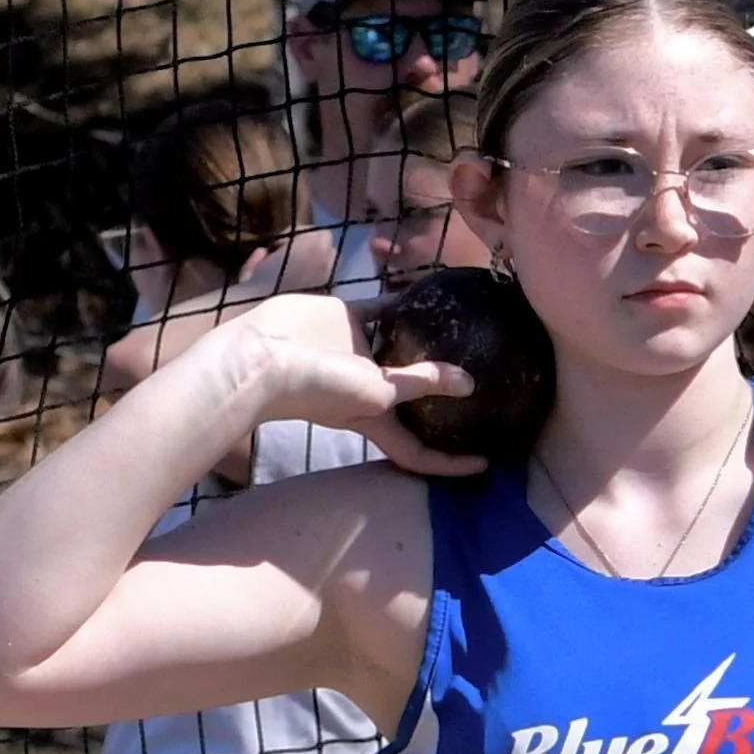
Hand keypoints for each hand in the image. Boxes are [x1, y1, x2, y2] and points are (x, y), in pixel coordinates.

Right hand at [234, 293, 478, 475]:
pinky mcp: (349, 320)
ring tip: (469, 329)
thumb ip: (421, 383)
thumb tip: (469, 383)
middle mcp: (371, 388)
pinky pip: (387, 309)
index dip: (451, 464)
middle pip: (417, 398)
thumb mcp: (376, 392)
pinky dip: (407, 301)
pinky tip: (432, 289)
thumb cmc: (317, 387)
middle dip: (446, 396)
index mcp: (377, 419)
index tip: (487, 464)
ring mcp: (360, 353)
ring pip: (406, 348)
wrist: (265, 353)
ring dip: (431, 340)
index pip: (419, 454)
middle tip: (488, 384)